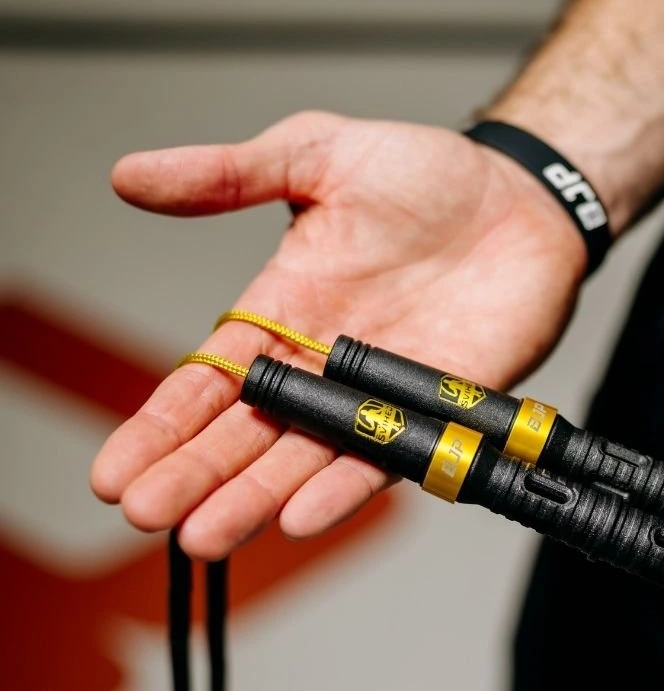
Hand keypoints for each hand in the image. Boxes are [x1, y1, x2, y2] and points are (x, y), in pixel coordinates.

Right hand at [91, 111, 585, 556]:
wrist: (523, 196)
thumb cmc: (425, 173)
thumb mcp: (315, 154)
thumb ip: (227, 174)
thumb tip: (128, 176)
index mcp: (280, 313)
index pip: (206, 383)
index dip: (159, 426)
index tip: (112, 471)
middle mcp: (320, 367)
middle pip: (243, 434)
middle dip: (192, 476)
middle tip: (145, 513)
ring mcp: (377, 395)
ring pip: (302, 459)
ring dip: (251, 499)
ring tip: (202, 536)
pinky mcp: (436, 410)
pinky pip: (384, 458)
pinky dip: (343, 488)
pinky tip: (299, 518)